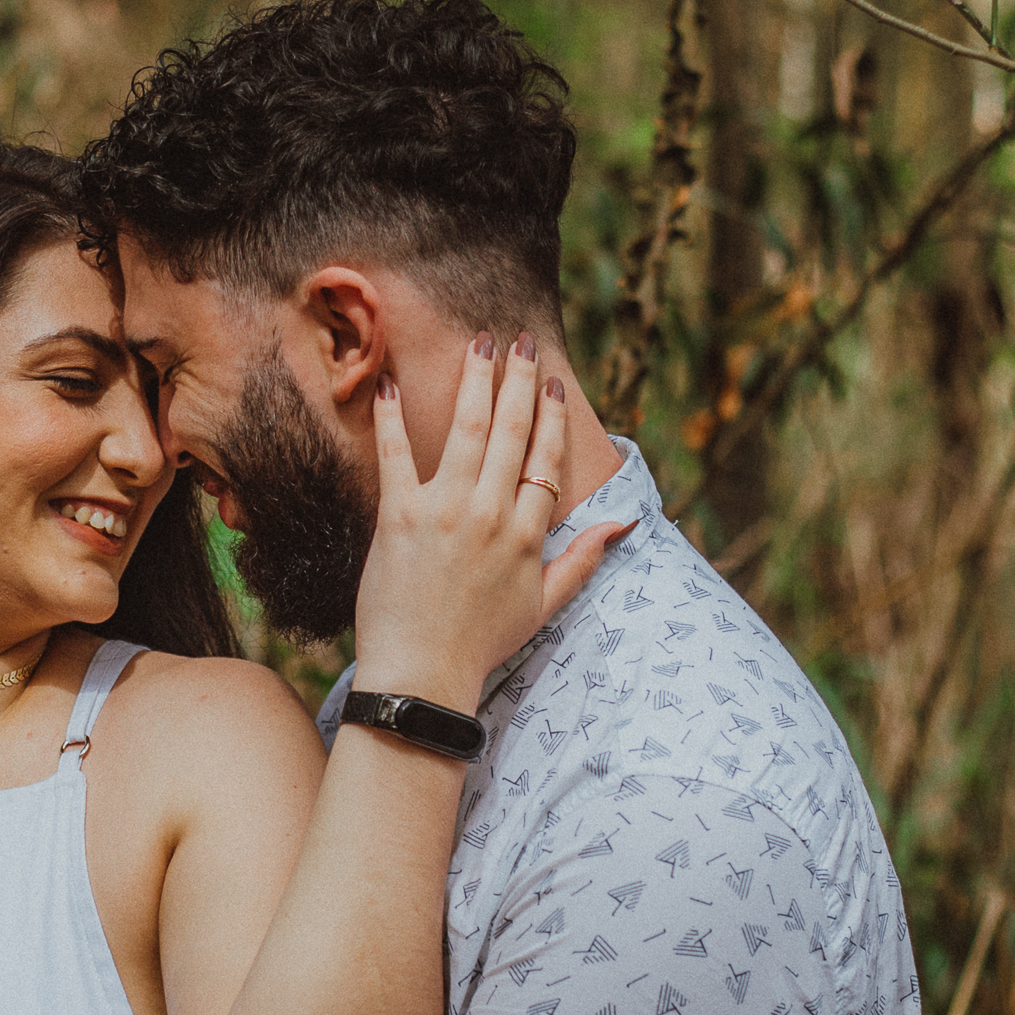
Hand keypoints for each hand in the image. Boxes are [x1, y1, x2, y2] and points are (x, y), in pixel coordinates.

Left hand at [351, 332, 629, 711]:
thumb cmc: (482, 643)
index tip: (552, 382)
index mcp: (526, 534)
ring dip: (475, 381)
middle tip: (518, 339)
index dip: (552, 417)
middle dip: (517, 380)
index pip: (546, 460)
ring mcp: (444, 512)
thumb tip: (624, 523)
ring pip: (466, 431)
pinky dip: (392, 418)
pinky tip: (390, 382)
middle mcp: (491, 514)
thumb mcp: (544, 605)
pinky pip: (395, 455)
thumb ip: (583, 559)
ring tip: (478, 342)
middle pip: (512, 432)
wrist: (422, 675)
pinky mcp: (398, 517)